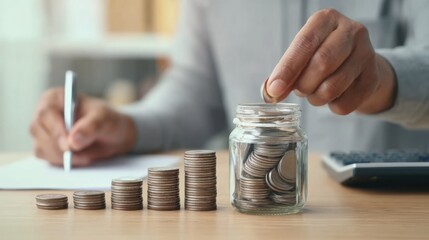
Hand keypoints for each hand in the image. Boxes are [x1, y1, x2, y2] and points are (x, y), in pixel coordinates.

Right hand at [30, 88, 136, 166]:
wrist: (111, 135)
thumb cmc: (107, 121)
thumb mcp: (105, 120)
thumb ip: (91, 127)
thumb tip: (73, 141)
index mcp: (55, 98)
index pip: (46, 113)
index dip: (55, 130)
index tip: (68, 145)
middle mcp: (44, 113)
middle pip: (39, 132)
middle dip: (59, 146)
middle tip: (79, 155)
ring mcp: (42, 131)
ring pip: (42, 147)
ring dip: (62, 156)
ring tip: (86, 155)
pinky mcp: (45, 147)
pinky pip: (47, 158)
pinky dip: (63, 162)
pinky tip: (80, 157)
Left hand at [265, 9, 395, 114]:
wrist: (357, 63)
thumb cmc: (321, 56)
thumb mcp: (301, 55)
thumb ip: (284, 72)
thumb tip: (270, 93)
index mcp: (326, 20)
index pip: (305, 44)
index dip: (287, 69)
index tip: (274, 89)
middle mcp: (351, 31)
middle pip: (322, 63)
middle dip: (303, 85)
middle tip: (299, 90)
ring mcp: (367, 54)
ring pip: (333, 86)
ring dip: (315, 98)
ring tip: (314, 93)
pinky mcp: (373, 78)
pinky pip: (345, 103)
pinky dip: (331, 107)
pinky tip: (332, 97)